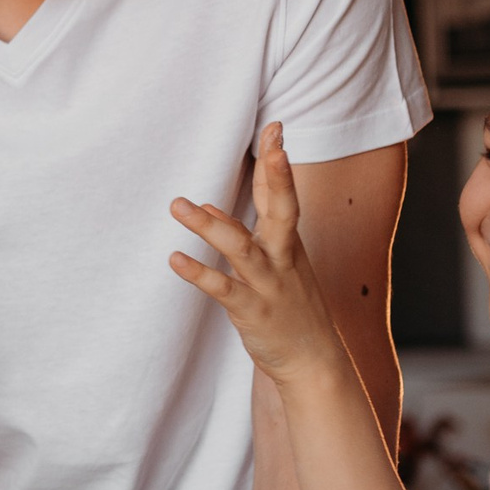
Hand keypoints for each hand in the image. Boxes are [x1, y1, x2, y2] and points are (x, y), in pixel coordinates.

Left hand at [168, 124, 339, 386]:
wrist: (313, 362)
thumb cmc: (290, 308)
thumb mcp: (272, 266)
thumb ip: (242, 234)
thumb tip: (208, 207)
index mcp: (286, 243)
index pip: (281, 195)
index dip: (277, 162)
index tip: (275, 127)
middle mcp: (281, 258)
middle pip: (281, 211)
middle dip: (276, 177)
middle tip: (269, 144)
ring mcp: (268, 284)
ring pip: (241, 248)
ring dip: (209, 225)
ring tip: (178, 205)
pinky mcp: (251, 311)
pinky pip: (223, 289)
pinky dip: (199, 273)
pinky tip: (175, 259)